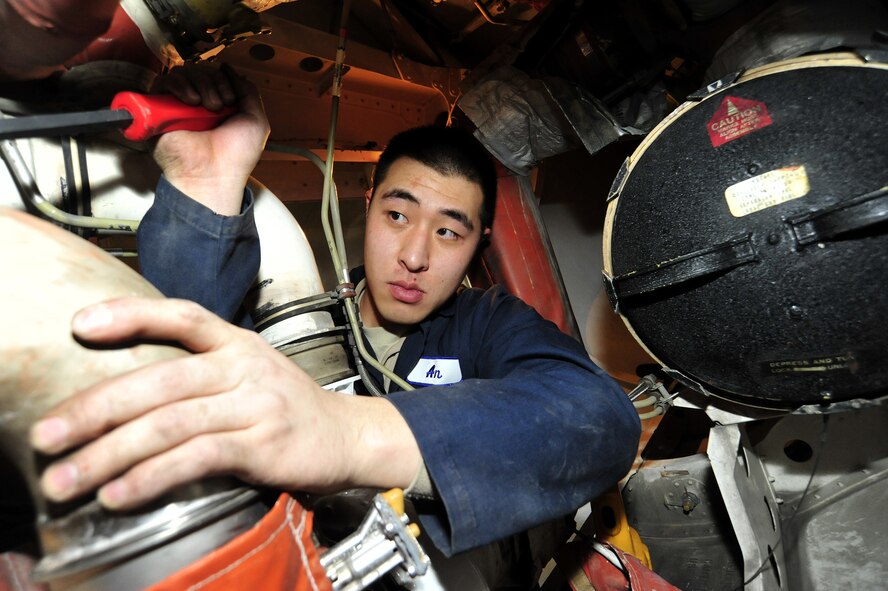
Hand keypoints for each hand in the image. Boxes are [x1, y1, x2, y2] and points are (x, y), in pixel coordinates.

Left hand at [30, 298, 420, 509]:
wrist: (348, 435)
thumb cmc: (286, 407)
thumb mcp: (250, 370)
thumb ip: (199, 370)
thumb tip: (124, 391)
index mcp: (237, 343)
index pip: (182, 315)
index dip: (131, 315)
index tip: (79, 326)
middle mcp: (245, 366)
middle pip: (160, 381)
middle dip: (94, 409)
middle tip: (46, 436)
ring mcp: (256, 405)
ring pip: (171, 424)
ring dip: (110, 454)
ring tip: (67, 479)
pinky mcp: (264, 445)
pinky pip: (197, 458)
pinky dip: (153, 477)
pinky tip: (120, 494)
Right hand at [151, 64, 269, 214]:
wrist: (214, 175)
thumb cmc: (236, 155)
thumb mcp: (256, 120)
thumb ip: (248, 92)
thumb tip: (229, 69)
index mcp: (218, 105)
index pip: (215, 74)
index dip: (224, 80)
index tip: (231, 100)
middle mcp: (196, 104)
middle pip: (199, 70)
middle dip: (213, 82)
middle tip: (218, 106)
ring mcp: (176, 107)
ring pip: (182, 73)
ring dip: (198, 83)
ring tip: (204, 106)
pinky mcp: (157, 111)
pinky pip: (162, 82)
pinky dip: (177, 84)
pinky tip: (189, 101)